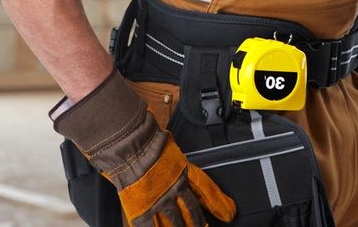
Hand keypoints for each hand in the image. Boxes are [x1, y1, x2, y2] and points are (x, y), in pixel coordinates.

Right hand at [53, 70, 235, 225]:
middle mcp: (175, 188)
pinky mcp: (142, 208)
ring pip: (175, 223)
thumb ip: (172, 155)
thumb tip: (168, 148)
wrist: (128, 141)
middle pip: (192, 212)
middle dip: (200, 224)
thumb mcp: (167, 145)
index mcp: (184, 171)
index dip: (219, 204)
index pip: (207, 191)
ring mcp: (159, 200)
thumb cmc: (145, 138)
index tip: (229, 214)